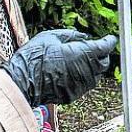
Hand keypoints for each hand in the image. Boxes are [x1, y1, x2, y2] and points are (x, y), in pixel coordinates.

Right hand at [1, 29, 116, 106]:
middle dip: (101, 55)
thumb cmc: (35, 56)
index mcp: (85, 53)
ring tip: (76, 60)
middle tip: (92, 49)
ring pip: (95, 75)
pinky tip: (68, 72)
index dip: (109, 41)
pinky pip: (83, 85)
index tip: (109, 38)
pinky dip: (81, 78)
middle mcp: (87, 71)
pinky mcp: (74, 95)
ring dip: (91, 67)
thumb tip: (85, 37)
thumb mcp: (52, 36)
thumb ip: (72, 35)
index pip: (106, 46)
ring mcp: (81, 85)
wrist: (22, 80)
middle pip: (104, 63)